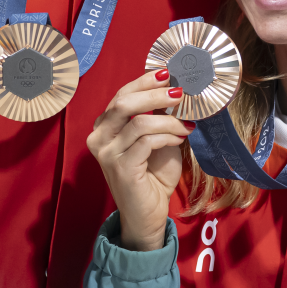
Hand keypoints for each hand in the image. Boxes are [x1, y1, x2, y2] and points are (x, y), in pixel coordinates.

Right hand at [86, 71, 189, 251]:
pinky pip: (147, 141)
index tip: (167, 72)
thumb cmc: (152, 176)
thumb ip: (158, 118)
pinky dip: (168, 135)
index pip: (121, 95)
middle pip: (124, 103)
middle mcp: (99, 137)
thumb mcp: (156, 140)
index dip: (144, 82)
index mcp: (104, 127)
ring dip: (168, 119)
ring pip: (138, 122)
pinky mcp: (120, 168)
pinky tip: (181, 137)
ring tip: (187, 123)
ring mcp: (107, 153)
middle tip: (180, 92)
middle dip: (155, 94)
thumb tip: (176, 91)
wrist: (147, 215)